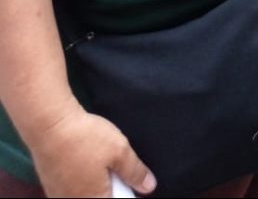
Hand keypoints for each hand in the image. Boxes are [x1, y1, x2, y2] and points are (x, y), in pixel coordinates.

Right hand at [29, 105, 154, 197]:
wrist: (48, 125)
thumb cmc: (86, 138)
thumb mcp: (119, 150)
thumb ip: (135, 172)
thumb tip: (149, 187)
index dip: (126, 193)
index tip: (129, 180)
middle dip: (112, 188)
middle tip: (117, 169)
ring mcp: (59, 196)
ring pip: (85, 195)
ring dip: (96, 185)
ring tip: (101, 163)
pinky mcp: (51, 185)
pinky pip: (72, 190)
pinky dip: (82, 181)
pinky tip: (85, 162)